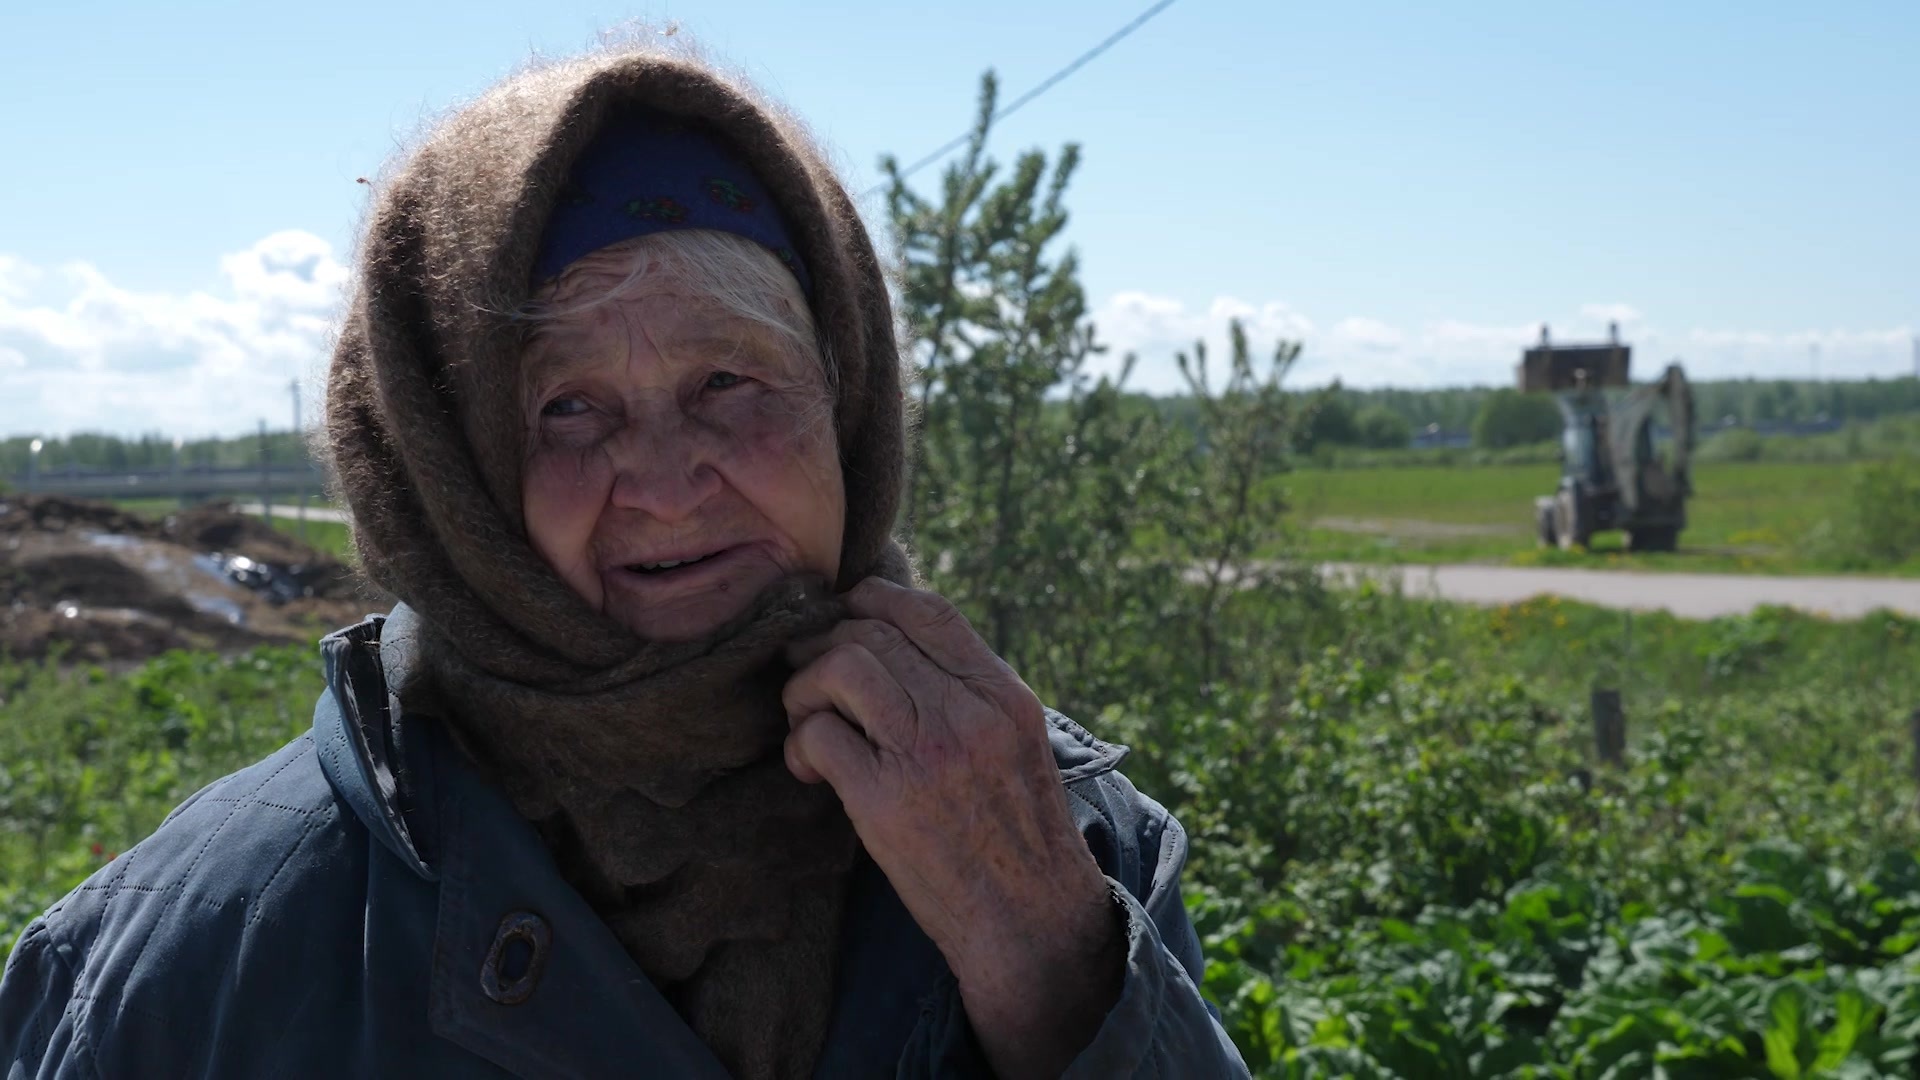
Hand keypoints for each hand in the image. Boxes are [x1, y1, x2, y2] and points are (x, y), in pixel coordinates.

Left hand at [782, 578, 1122, 1078]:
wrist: (1029, 919)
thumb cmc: (1016, 834)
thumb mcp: (1016, 744)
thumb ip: (967, 694)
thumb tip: (894, 646)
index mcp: (1003, 694)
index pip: (928, 611)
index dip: (873, 600)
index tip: (844, 615)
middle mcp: (967, 713)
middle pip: (871, 632)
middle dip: (823, 645)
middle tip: (807, 678)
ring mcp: (926, 754)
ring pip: (840, 667)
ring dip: (804, 687)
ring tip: (804, 720)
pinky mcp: (884, 801)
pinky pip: (819, 736)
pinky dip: (799, 745)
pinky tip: (810, 770)